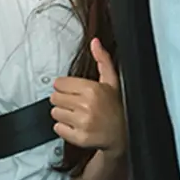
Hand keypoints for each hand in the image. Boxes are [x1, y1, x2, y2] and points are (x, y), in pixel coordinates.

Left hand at [50, 38, 126, 155]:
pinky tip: (76, 125)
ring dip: (63, 114)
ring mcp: (82, 123)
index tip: (74, 91)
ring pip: (55, 113)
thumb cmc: (117, 107)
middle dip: (63, 100)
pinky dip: (64, 128)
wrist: (124, 135)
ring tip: (77, 114)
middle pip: (55, 97)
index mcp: (92, 89)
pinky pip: (58, 128)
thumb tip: (95, 42)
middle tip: (76, 103)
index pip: (59, 83)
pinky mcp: (79, 137)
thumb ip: (102, 60)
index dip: (66, 87)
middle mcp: (86, 106)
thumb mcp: (112, 81)